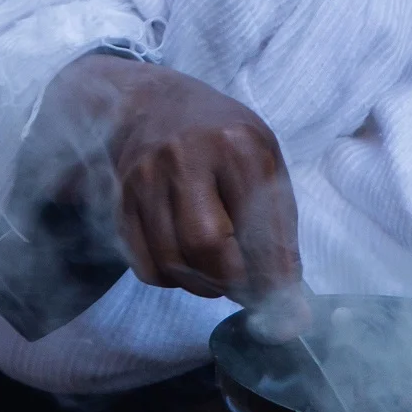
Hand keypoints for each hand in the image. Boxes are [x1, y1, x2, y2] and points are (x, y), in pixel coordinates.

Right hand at [34, 54, 301, 314]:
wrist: (155, 106)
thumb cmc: (223, 139)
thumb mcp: (264, 163)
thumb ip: (279, 231)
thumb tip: (290, 305)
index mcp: (235, 145)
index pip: (256, 228)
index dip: (272, 277)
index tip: (286, 305)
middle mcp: (185, 157)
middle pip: (205, 247)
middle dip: (233, 282)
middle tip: (248, 286)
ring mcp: (146, 178)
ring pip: (173, 262)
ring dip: (204, 284)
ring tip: (220, 272)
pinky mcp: (121, 201)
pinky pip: (146, 266)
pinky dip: (173, 278)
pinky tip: (188, 260)